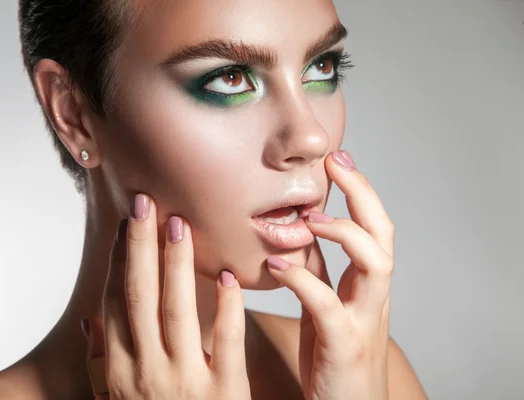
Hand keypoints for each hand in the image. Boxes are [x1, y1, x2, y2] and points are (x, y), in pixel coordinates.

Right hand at [82, 195, 250, 398]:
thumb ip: (104, 361)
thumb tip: (90, 319)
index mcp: (120, 373)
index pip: (116, 304)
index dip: (121, 261)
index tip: (127, 224)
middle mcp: (146, 373)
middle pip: (140, 298)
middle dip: (142, 248)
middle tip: (147, 203)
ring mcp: (185, 384)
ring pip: (178, 312)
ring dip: (177, 265)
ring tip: (181, 224)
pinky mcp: (225, 395)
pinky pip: (226, 344)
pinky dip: (227, 309)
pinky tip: (228, 278)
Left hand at [266, 150, 393, 399]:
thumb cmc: (334, 358)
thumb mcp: (327, 307)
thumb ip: (319, 273)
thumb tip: (297, 236)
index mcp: (366, 285)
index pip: (374, 226)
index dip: (360, 190)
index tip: (337, 158)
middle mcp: (373, 297)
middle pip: (384, 234)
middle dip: (363, 193)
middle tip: (336, 164)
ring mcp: (363, 320)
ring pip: (376, 264)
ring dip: (345, 233)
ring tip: (310, 218)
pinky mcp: (345, 346)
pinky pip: (328, 305)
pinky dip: (303, 280)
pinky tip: (277, 265)